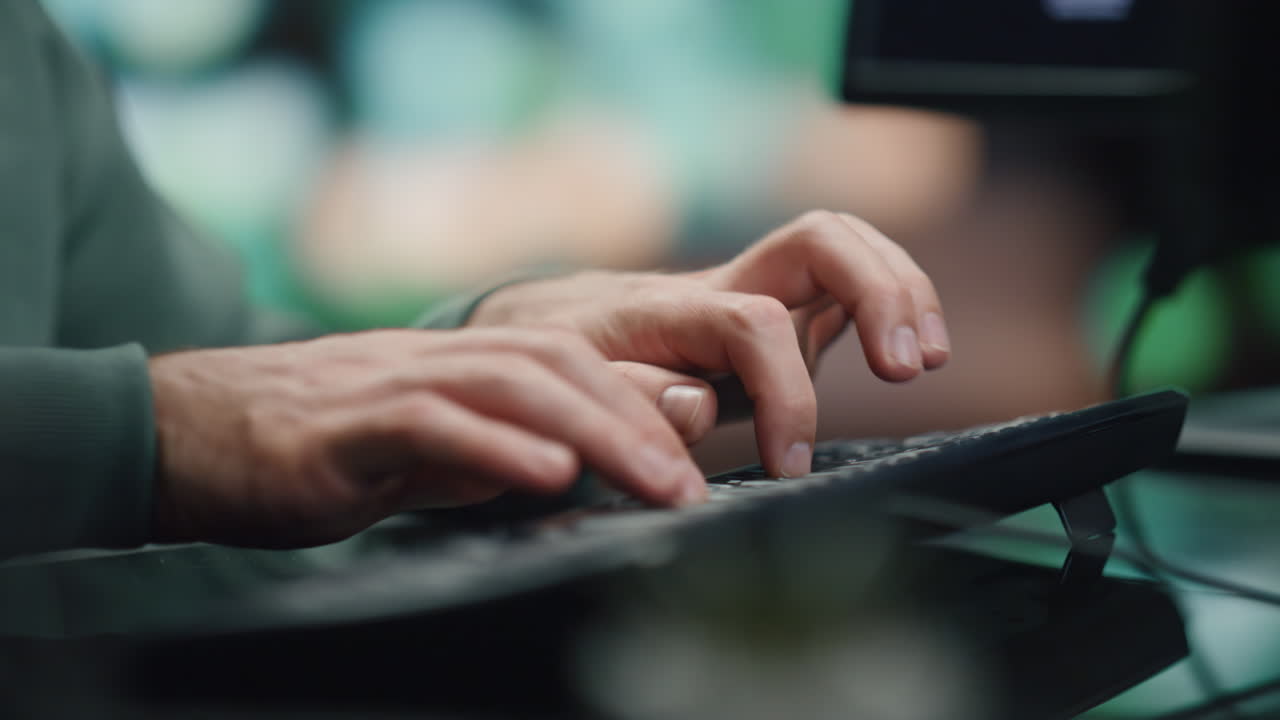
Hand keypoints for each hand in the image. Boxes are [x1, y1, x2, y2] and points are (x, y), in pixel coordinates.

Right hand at [149, 328, 705, 547]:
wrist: (185, 429)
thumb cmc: (308, 443)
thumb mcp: (416, 449)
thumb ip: (486, 452)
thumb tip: (561, 467)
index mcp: (456, 364)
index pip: (567, 361)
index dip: (637, 401)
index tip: (689, 460)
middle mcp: (432, 360)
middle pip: (556, 362)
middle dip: (636, 417)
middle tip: (691, 482)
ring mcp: (387, 385)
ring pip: (509, 382)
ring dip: (594, 429)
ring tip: (653, 478)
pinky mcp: (342, 425)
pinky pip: (430, 424)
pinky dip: (497, 446)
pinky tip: (550, 473)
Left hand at [468, 210, 950, 477]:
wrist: (547, 326)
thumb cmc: (566, 362)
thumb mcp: (577, 394)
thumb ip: (634, 399)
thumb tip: (699, 400)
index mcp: (670, 310)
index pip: (752, 326)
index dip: (787, 392)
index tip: (788, 462)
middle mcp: (723, 285)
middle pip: (820, 239)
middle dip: (879, 291)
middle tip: (909, 365)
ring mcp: (756, 288)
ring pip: (843, 244)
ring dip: (901, 287)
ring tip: (928, 354)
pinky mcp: (778, 306)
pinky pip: (844, 280)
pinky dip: (890, 299)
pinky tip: (910, 347)